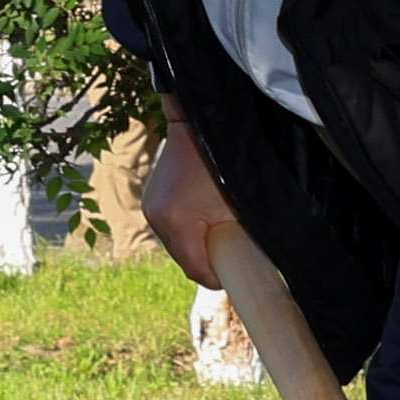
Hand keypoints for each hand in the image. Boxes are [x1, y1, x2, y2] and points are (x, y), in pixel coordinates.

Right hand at [143, 127, 239, 291]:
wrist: (200, 121)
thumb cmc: (227, 161)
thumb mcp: (240, 205)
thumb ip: (240, 239)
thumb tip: (248, 265)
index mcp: (177, 222)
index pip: (195, 269)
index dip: (217, 277)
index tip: (237, 274)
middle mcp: (157, 218)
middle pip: (184, 259)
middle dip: (207, 260)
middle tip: (233, 253)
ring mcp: (151, 208)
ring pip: (177, 245)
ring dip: (197, 244)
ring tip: (220, 232)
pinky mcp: (152, 200)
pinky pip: (172, 228)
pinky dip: (188, 229)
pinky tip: (204, 218)